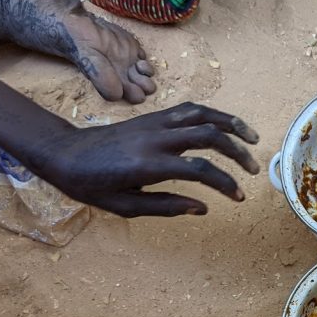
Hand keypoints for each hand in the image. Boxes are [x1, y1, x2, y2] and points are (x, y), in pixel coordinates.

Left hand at [37, 102, 260, 216]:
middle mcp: (155, 139)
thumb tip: (204, 207)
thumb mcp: (126, 206)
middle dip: (237, 151)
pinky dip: (212, 114)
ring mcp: (154, 123)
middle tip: (252, 169)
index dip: (225, 183)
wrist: (64, 154)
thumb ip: (167, 206)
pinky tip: (224, 126)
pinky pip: (188, 109)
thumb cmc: (91, 185)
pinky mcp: (152, 116)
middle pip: (210, 135)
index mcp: (149, 165)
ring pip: (202, 114)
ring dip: (231, 123)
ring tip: (251, 138)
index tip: (238, 197)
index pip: (201, 170)